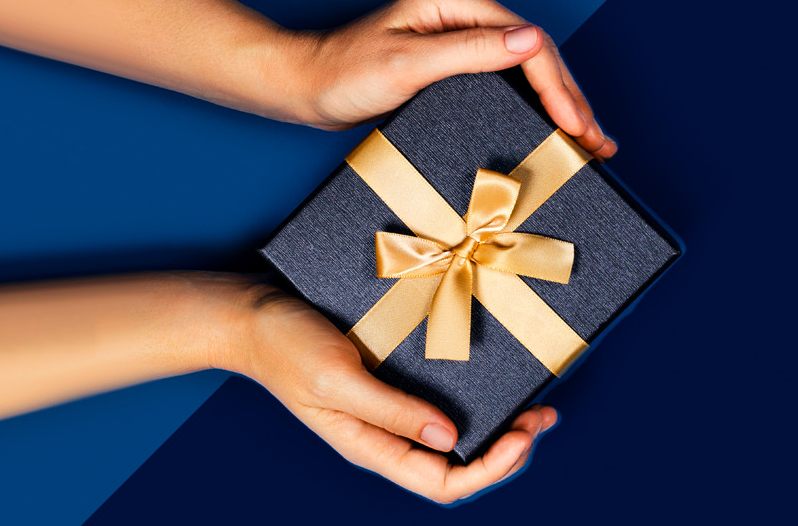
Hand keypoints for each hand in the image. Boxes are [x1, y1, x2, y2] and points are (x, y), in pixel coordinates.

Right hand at [205, 280, 557, 503]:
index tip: (525, 436)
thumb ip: (391, 411)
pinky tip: (497, 384)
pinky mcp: (390, 385)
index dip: (491, 469)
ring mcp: (388, 413)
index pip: (443, 483)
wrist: (252, 315)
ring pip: (455, 441)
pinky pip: (441, 407)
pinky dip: (476, 402)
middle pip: (457, 467)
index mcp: (372, 448)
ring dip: (499, 429)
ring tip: (535, 407)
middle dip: (507, 451)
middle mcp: (386, 438)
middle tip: (545, 416)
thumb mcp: (338, 378)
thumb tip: (447, 437)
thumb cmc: (286, 347)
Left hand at [277, 0, 615, 158]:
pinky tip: (555, 127)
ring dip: (561, 105)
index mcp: (455, 0)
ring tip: (591, 141)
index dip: (558, 86)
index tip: (576, 124)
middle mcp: (462, 10)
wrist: (307, 87)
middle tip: (598, 142)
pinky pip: (509, 80)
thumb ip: (471, 51)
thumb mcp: (409, 64)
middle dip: (570, 99)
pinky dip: (535, 105)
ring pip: (528, 68)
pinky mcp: (456, 59)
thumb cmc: (345, 74)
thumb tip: (531, 41)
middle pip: (536, 54)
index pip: (527, 41)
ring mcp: (461, 34)